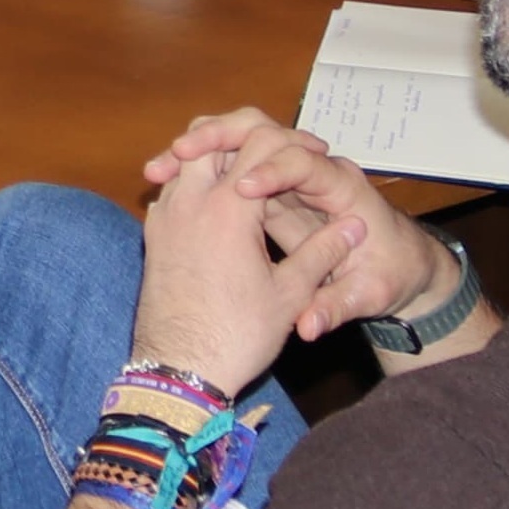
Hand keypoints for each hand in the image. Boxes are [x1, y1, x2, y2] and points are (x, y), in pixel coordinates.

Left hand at [130, 130, 359, 399]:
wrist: (180, 372)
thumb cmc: (238, 336)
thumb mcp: (292, 294)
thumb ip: (324, 252)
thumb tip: (356, 226)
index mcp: (228, 208)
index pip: (258, 144)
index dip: (291, 143)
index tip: (315, 152)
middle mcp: (190, 202)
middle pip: (209, 137)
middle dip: (243, 136)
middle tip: (276, 150)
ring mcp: (165, 217)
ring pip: (186, 161)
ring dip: (215, 155)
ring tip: (249, 171)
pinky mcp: (153, 236)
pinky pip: (172, 189)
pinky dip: (194, 181)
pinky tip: (219, 202)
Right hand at [156, 108, 451, 341]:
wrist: (400, 265)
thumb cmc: (391, 275)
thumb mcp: (369, 295)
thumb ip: (337, 308)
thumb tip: (310, 329)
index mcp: (342, 186)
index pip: (303, 161)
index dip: (274, 172)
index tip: (243, 190)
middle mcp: (313, 170)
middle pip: (262, 131)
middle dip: (220, 136)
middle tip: (181, 152)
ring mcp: (289, 178)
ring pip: (240, 144)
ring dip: (200, 150)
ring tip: (161, 168)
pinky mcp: (272, 192)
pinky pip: (232, 169)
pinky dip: (199, 171)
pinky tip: (166, 185)